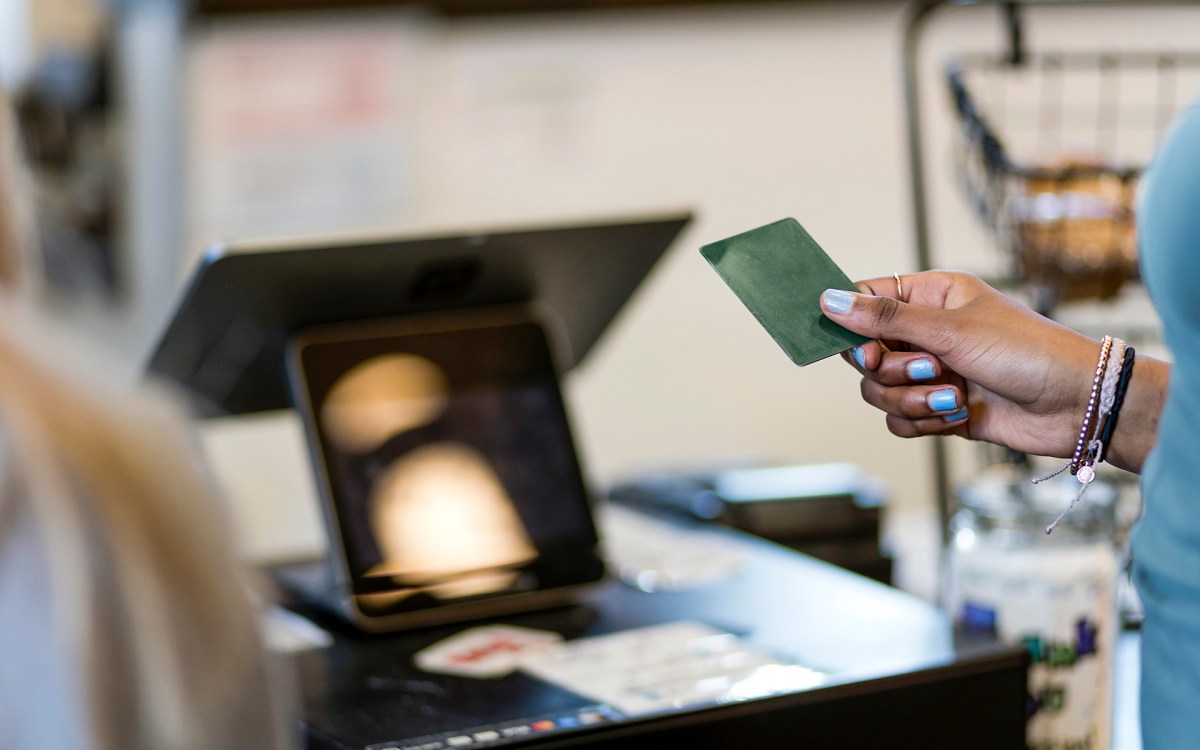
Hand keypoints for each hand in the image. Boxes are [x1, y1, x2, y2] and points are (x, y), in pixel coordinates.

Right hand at [819, 270, 1102, 460]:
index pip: (867, 301)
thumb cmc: (1026, 352)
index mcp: (930, 298)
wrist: (1075, 404)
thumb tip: (829, 300)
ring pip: (880, 391)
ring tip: (952, 397)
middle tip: (928, 370)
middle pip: (867, 353)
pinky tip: (956, 416)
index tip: (866, 350)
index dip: (854, 327)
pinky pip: (899, 420)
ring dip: (911, 401)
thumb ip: (885, 319)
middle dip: (891, 371)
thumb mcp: (951, 329)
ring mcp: (932, 373)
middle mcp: (926, 334)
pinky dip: (922, 422)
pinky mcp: (938, 409)